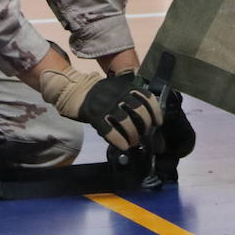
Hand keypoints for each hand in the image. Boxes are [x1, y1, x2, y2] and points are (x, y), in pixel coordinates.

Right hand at [38, 66, 162, 149]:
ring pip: (125, 122)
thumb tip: (151, 120)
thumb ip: (132, 100)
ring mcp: (106, 104)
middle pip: (139, 111)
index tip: (158, 123)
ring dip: (133, 135)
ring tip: (134, 142)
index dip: (156, 111)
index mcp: (126, 87)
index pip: (147, 98)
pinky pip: (109, 130)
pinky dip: (118, 140)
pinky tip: (123, 147)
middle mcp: (117, 94)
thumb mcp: (118, 90)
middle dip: (145, 126)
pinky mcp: (94, 116)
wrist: (77, 91)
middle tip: (145, 135)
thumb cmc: (103, 95)